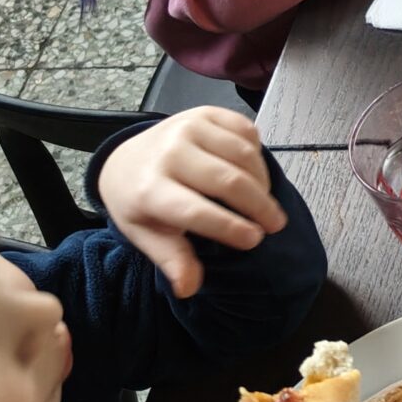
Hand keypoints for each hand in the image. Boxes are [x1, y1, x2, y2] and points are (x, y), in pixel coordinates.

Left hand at [96, 109, 284, 299]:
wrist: (125, 158)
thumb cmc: (141, 202)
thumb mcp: (147, 235)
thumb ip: (172, 260)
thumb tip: (189, 288)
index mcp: (149, 189)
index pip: (195, 210)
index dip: (229, 227)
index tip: (255, 240)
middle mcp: (169, 153)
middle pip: (227, 181)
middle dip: (259, 206)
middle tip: (276, 225)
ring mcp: (188, 127)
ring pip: (243, 155)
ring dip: (262, 182)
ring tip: (265, 202)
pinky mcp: (205, 112)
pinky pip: (246, 130)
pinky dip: (257, 154)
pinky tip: (254, 172)